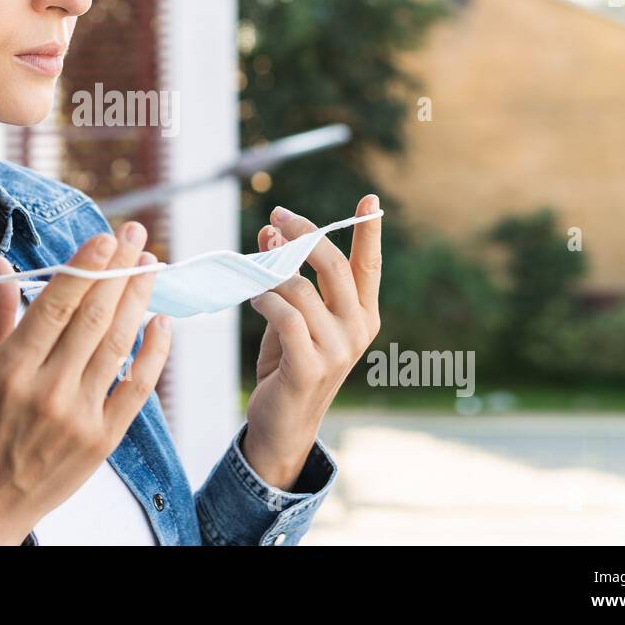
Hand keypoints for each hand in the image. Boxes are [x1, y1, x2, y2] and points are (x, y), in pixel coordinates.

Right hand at [0, 221, 170, 543]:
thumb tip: (2, 263)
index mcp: (10, 369)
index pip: (55, 305)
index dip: (84, 267)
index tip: (106, 237)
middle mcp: (46, 390)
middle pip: (91, 318)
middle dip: (117, 271)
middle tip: (136, 237)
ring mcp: (78, 417)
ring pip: (116, 345)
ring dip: (137, 300)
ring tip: (151, 266)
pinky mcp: (102, 440)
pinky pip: (136, 389)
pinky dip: (154, 355)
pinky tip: (162, 322)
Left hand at [243, 194, 382, 489]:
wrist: (284, 423)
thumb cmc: (289, 363)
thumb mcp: (292, 314)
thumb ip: (287, 276)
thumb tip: (271, 230)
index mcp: (363, 315)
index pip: (368, 266)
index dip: (369, 232)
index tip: (369, 200)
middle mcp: (357, 330)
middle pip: (335, 267)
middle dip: (304, 234)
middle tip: (276, 216)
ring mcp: (337, 351)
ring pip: (302, 290)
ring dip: (272, 273)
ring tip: (254, 272)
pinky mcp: (310, 367)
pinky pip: (285, 317)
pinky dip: (265, 300)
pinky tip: (254, 297)